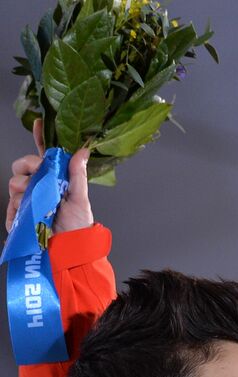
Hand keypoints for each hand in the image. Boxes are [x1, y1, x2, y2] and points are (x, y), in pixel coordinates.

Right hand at [6, 119, 92, 233]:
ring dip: (24, 194)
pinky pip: (10, 205)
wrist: (69, 248)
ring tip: (39, 207)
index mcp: (54, 178)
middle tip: (36, 181)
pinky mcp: (19, 213)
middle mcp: (38, 184)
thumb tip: (83, 150)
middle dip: (26, 169)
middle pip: (21, 166)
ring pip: (14, 184)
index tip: (38, 122)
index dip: (39, 137)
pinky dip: (15, 211)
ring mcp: (27, 198)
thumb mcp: (80, 199)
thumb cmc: (77, 224)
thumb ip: (77, 174)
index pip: (43, 154)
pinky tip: (23, 218)